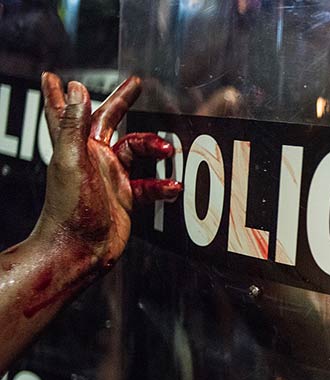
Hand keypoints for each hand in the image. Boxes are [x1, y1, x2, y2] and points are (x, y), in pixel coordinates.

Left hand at [37, 72, 181, 270]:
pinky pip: (149, 184)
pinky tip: (172, 187)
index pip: (68, 113)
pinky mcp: (126, 197)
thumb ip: (74, 124)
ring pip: (137, 151)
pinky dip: (162, 185)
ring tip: (168, 149)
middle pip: (110, 121)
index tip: (55, 77)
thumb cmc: (68, 209)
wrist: (79, 250)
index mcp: (77, 147)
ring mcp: (111, 177)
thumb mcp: (71, 160)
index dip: (61, 95)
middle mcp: (93, 158)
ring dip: (154, 148)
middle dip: (123, 102)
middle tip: (136, 85)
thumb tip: (75, 87)